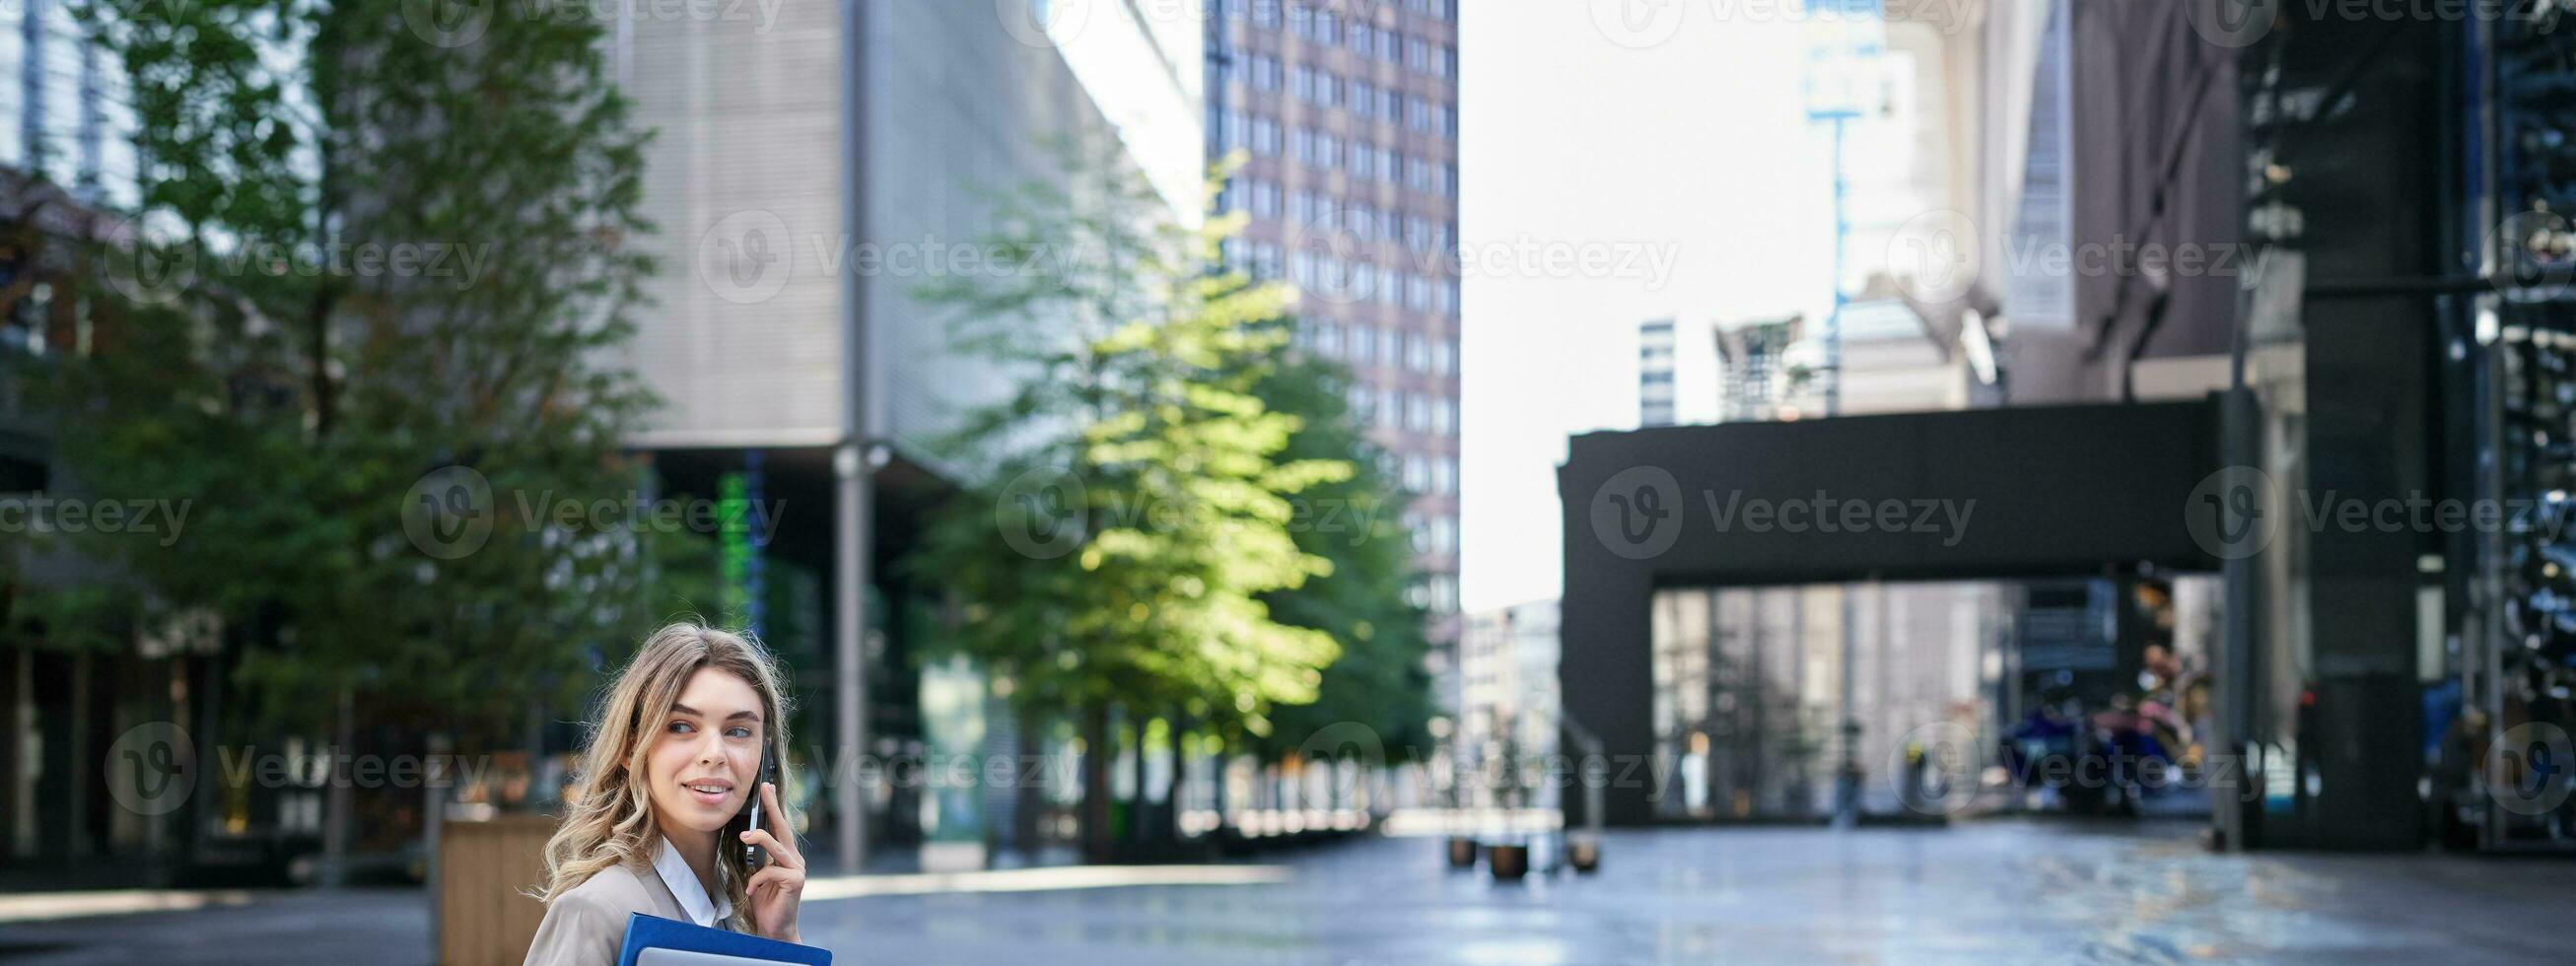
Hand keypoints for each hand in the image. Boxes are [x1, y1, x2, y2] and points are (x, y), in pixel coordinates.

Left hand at [739, 782, 804, 943]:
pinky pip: (771, 871)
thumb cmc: (765, 903)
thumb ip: (758, 859)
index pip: (779, 828)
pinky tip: (752, 889)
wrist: (775, 928)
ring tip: (744, 837)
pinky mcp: (795, 880)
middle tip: (764, 790)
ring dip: (759, 839)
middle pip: (783, 828)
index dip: (773, 807)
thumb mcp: (758, 876)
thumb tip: (747, 839)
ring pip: (777, 846)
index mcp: (786, 856)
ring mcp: (797, 869)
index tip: (767, 788)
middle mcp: (795, 859)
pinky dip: (757, 879)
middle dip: (773, 807)